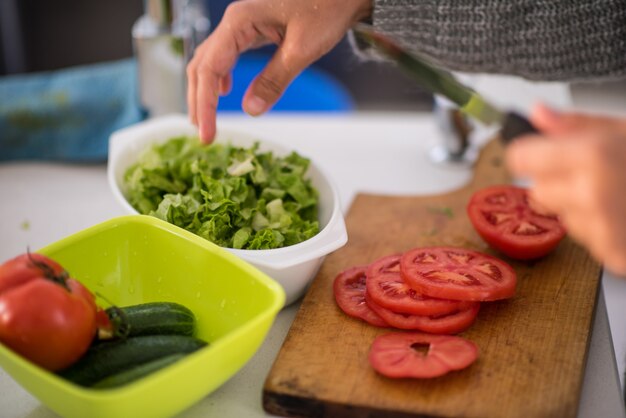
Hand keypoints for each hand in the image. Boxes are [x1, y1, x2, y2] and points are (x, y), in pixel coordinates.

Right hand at [186, 0, 371, 141]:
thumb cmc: (326, 9)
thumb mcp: (301, 50)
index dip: (205, 105)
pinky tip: (225, 92)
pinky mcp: (251, 30)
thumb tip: (251, 110)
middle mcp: (235, 21)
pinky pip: (226, 56)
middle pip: (202, 65)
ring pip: (210, 61)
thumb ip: (274, 80)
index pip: (209, 69)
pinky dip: (219, 77)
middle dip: (199, 101)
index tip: (207, 134)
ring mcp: (241, 25)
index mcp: (240, 21)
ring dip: (205, 91)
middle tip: (203, 134)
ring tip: (206, 120)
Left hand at [506, 104, 625, 274]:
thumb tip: (537, 114)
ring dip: (580, 206)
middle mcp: (592, 198)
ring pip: (562, 217)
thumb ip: (577, 124)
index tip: (541, 151)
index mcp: (591, 158)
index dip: (532, 153)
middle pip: (537, 191)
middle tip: (595, 172)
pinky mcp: (615, 258)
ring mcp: (605, 233)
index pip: (521, 159)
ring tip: (620, 193)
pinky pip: (586, 240)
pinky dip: (601, 228)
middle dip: (557, 180)